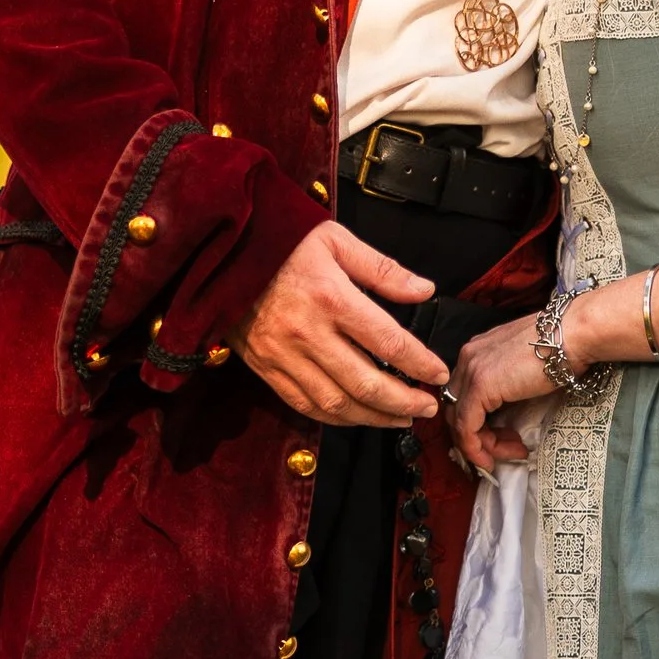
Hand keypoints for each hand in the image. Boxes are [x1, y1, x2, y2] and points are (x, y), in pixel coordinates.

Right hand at [235, 221, 443, 425]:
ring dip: (374, 417)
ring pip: (336, 403)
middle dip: (403, 401)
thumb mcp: (335, 240)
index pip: (388, 342)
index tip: (438, 375)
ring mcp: (284, 356)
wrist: (220, 256)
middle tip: (427, 408)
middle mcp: (308, 333)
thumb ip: (382, 269)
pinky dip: (337, 418)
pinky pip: (305, 405)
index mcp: (331, 298)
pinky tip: (359, 417)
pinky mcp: (266, 368)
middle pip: (365, 383)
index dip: (419, 363)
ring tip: (401, 418)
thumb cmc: (282, 243)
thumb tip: (424, 291)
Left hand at [446, 312, 559, 474]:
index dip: (479, 423)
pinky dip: (476, 447)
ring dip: (483, 446)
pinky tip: (494, 456)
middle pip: (457, 410)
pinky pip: (466, 427)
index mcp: (477, 352)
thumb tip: (507, 412)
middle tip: (509, 448)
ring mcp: (471, 371)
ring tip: (512, 451)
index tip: (504, 438)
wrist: (573, 335)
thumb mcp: (524, 366)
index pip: (463, 396)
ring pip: (459, 422)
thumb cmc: (561, 346)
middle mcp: (468, 358)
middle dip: (480, 437)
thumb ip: (508, 385)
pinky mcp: (480, 386)